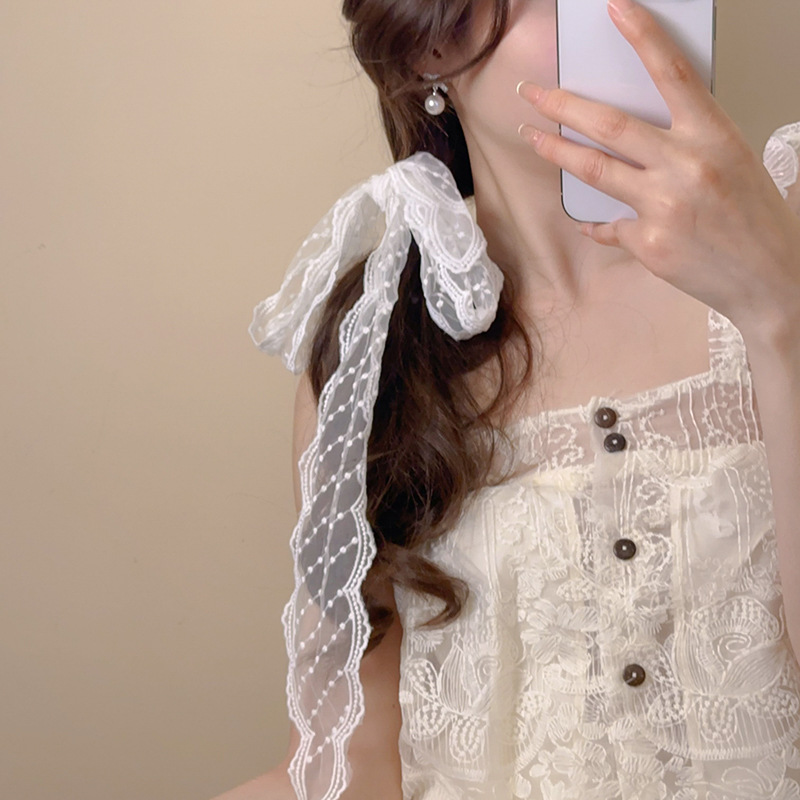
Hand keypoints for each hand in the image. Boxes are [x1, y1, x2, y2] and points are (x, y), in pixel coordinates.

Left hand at [517, 0, 799, 341]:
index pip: (673, 73)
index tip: (615, 9)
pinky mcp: (648, 243)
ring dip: (555, 150)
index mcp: (713, 135)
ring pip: (593, 168)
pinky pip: (608, 225)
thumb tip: (638, 138)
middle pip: (609, 124)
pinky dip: (597, 223)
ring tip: (533, 137)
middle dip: (561, 104)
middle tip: (532, 93)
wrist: (771, 277)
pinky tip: (592, 222)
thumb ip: (687, 144)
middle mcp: (686, 165)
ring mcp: (664, 206)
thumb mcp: (731, 162)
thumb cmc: (754, 219)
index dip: (642, 36)